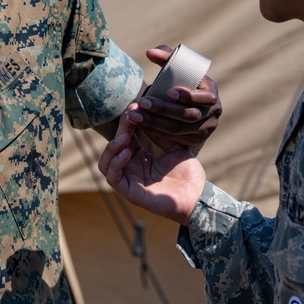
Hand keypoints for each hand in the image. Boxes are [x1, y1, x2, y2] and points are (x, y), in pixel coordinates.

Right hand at [98, 105, 206, 224]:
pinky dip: (116, 163)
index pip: (126, 137)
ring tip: (126, 136)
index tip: (135, 107)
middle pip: (115, 146)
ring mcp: (129, 180)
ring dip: (112, 147)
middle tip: (130, 115)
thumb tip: (146, 115)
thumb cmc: (188, 175)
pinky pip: (112, 177)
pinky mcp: (129, 192)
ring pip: (106, 163)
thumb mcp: (175, 148)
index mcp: (140, 158)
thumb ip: (160, 135)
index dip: (128, 123)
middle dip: (121, 129)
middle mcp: (131, 168)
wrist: (197, 196)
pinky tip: (128, 152)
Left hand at [132, 45, 221, 149]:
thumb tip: (150, 53)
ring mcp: (205, 130)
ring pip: (179, 130)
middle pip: (188, 115)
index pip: (205, 97)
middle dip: (164, 110)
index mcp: (211, 93)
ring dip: (155, 123)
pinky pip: (174, 140)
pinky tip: (141, 125)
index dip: (189, 96)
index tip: (169, 91)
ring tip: (135, 115)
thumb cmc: (181, 82)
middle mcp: (212, 113)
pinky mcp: (194, 141)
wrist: (185, 106)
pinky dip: (156, 133)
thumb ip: (165, 56)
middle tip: (143, 103)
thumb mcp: (177, 68)